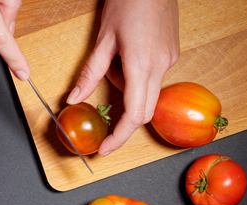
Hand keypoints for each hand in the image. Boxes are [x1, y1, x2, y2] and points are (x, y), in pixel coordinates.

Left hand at [66, 0, 179, 155]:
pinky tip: (129, 53)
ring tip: (117, 58)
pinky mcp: (172, 55)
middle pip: (144, 111)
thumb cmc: (129, 0)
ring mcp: (170, 61)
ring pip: (147, 94)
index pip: (134, 115)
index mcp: (142, 65)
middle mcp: (161, 67)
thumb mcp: (104, 39)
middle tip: (106, 107)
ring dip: (128, 89)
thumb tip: (75, 99)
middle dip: (123, 117)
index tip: (106, 149)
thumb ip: (91, 73)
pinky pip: (153, 79)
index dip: (120, 137)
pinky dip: (137, 77)